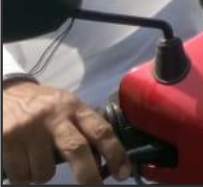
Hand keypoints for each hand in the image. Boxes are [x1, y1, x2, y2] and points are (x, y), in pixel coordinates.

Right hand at [2, 80, 129, 184]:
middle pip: (77, 149)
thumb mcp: (66, 109)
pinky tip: (23, 160)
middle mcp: (55, 116)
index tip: (122, 173)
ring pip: (45, 171)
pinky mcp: (8, 140)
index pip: (100, 130)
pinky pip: (22, 176)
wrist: (8, 94)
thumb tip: (101, 160)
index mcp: (74, 107)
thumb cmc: (44, 107)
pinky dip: (24, 176)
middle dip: (88, 175)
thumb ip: (81, 128)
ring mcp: (31, 128)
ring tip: (38, 159)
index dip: (115, 153)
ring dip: (43, 174)